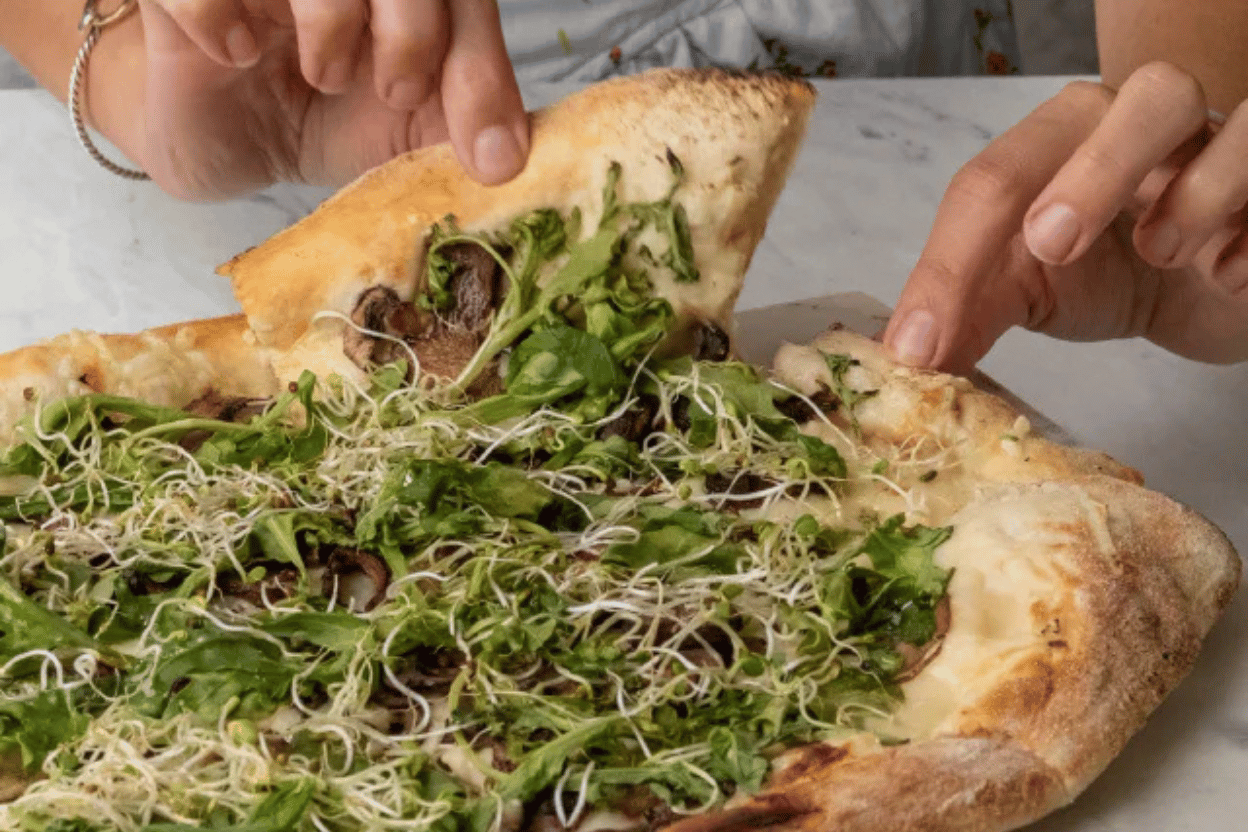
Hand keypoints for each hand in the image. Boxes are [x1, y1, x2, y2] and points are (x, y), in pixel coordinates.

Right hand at [134, 0, 527, 198]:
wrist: (228, 136)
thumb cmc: (326, 116)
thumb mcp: (404, 133)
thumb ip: (456, 130)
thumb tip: (508, 161)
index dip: (484, 68)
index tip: (490, 153)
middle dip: (414, 31)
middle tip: (397, 92)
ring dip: (332, 19)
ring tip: (323, 74)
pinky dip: (221, 16)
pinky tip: (234, 52)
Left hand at [884, 62, 1247, 371]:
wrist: (1199, 291)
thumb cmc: (1108, 272)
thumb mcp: (1026, 291)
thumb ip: (968, 312)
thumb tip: (906, 362)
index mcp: (1063, 141)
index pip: (998, 178)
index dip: (950, 262)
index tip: (919, 346)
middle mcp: (1146, 126)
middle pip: (1136, 102)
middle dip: (1092, 172)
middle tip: (1049, 246)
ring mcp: (1225, 150)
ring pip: (1237, 124)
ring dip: (1195, 194)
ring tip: (1160, 254)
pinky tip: (1225, 278)